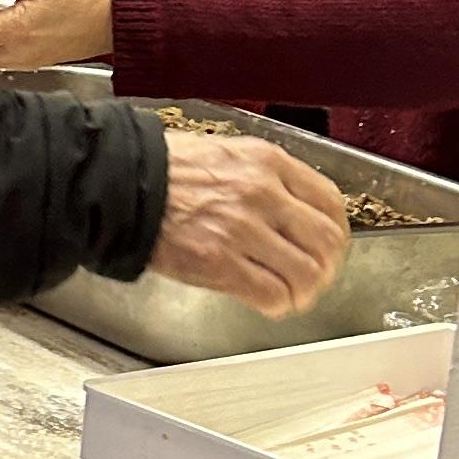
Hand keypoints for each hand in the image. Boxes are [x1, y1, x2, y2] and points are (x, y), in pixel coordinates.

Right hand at [146, 132, 350, 316]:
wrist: (123, 185)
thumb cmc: (167, 170)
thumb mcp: (228, 153)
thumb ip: (264, 176)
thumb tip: (291, 206)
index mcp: (267, 163)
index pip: (329, 200)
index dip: (336, 230)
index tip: (330, 244)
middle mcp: (262, 194)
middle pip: (325, 240)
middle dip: (327, 265)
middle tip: (317, 276)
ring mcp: (242, 230)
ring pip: (304, 272)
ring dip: (305, 290)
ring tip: (295, 295)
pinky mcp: (219, 263)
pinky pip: (270, 294)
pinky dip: (278, 304)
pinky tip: (271, 303)